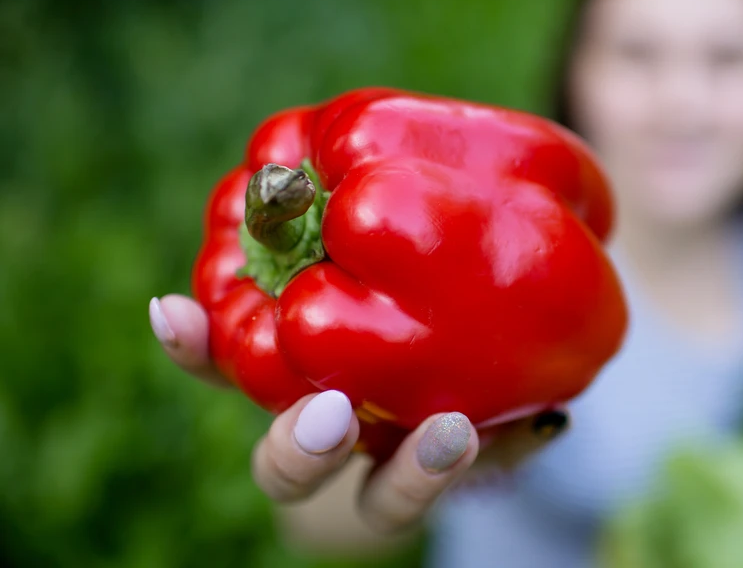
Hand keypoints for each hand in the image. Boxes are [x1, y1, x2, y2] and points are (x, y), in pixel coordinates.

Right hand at [149, 294, 568, 532]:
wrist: (480, 377)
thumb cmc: (402, 319)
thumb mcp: (357, 284)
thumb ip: (304, 260)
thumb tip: (198, 282)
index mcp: (298, 388)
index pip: (230, 372)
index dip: (196, 351)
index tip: (172, 313)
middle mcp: (340, 442)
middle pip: (291, 473)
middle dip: (296, 451)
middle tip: (325, 416)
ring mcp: (400, 468)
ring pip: (386, 506)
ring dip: (416, 478)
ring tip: (453, 434)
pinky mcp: (477, 468)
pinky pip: (493, 468)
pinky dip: (516, 447)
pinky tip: (545, 419)